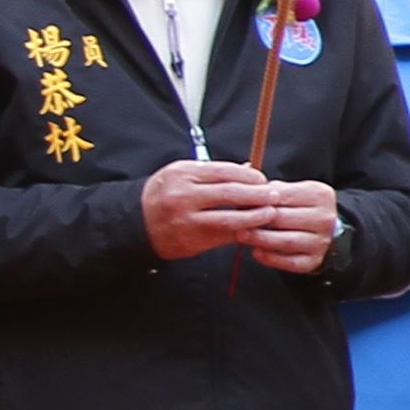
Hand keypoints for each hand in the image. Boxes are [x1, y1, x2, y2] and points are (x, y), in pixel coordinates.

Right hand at [141, 159, 269, 261]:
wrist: (135, 222)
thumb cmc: (165, 194)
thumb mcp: (182, 174)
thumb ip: (213, 173)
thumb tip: (250, 169)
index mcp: (183, 174)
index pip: (226, 172)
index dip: (250, 176)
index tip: (262, 179)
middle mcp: (183, 196)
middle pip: (231, 194)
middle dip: (258, 195)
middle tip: (274, 196)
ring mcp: (186, 220)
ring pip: (230, 219)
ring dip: (255, 217)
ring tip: (269, 214)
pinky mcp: (190, 240)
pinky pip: (222, 236)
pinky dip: (241, 232)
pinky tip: (253, 229)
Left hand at [240, 178, 340, 275]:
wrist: (322, 229)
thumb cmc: (298, 207)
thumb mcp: (290, 190)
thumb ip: (270, 189)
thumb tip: (243, 191)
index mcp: (319, 195)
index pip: (282, 196)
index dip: (258, 200)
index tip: (239, 202)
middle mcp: (325, 218)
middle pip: (282, 219)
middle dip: (256, 220)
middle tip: (235, 221)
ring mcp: (322, 241)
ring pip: (285, 242)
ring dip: (259, 240)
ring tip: (242, 236)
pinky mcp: (315, 260)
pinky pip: (289, 262)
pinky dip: (270, 258)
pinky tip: (256, 252)